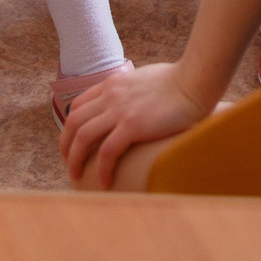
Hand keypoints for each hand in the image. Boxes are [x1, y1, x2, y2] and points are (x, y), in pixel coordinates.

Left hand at [59, 60, 206, 187]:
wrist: (195, 80)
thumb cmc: (180, 81)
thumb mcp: (146, 79)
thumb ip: (134, 89)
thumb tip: (138, 103)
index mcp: (113, 84)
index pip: (79, 105)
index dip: (71, 126)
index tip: (74, 142)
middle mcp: (111, 95)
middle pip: (74, 122)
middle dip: (66, 145)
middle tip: (69, 162)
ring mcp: (120, 110)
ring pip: (82, 137)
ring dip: (75, 159)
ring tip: (76, 176)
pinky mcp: (133, 125)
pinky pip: (107, 152)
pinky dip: (101, 169)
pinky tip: (105, 182)